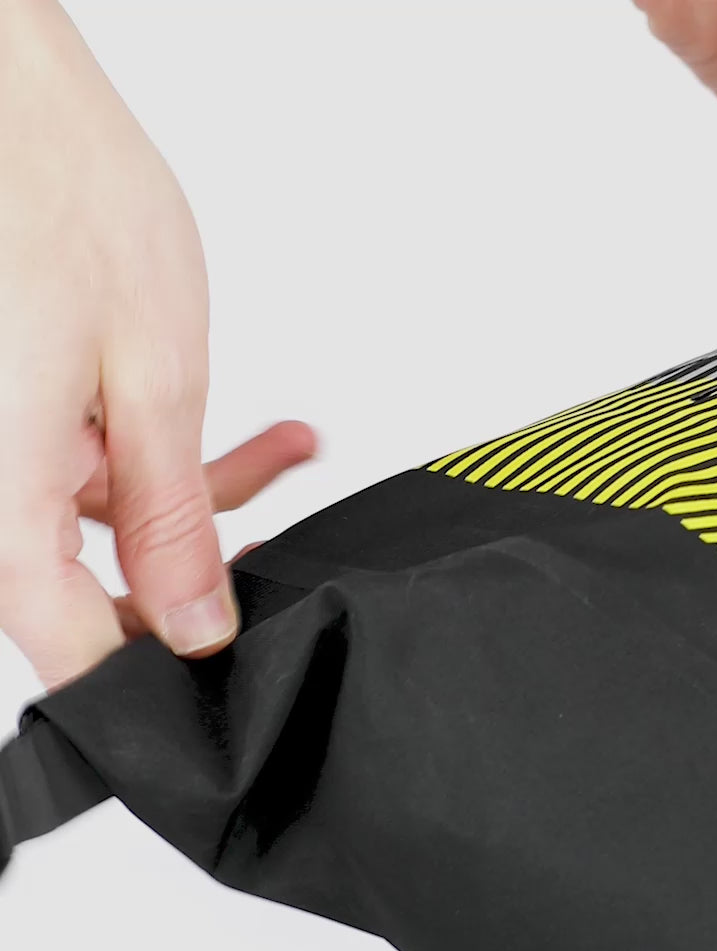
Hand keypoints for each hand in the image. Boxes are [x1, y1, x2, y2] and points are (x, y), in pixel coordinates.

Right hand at [0, 1, 311, 688]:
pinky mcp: (13, 410)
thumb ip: (172, 514)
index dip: (142, 668)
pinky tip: (243, 425)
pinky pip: (85, 460)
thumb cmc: (69, 204)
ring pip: (95, 517)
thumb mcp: (155, 378)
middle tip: (271, 545)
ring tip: (282, 448)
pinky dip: (160, 447)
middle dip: (189, 561)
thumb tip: (193, 621)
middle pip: (78, 579)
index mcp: (1, 482)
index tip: (213, 675)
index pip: (60, 632)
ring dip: (194, 493)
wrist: (19, 104)